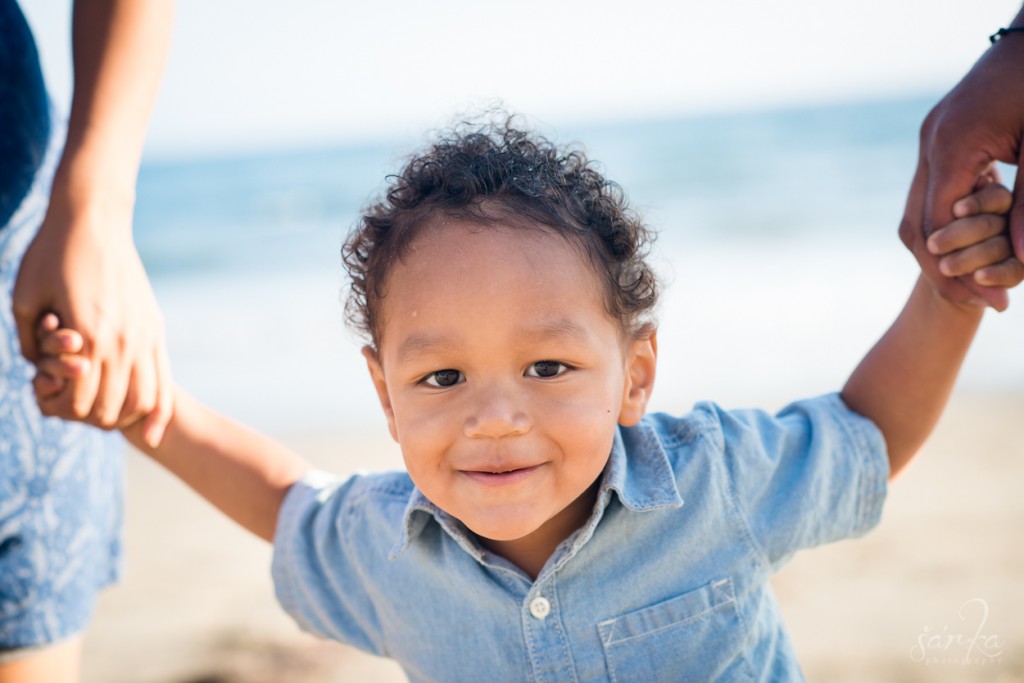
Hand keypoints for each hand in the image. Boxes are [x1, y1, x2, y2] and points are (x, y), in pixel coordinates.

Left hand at [12, 187, 171, 444]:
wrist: (94, 220)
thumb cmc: (51, 255)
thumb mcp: (23, 299)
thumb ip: (29, 343)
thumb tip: (40, 371)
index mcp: (88, 335)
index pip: (81, 399)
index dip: (64, 411)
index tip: (51, 403)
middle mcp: (122, 340)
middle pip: (112, 405)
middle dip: (92, 419)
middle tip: (74, 414)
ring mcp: (144, 335)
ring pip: (144, 397)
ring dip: (127, 418)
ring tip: (113, 426)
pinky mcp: (155, 327)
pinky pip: (163, 379)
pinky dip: (160, 409)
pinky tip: (154, 430)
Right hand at [899, 30, 1023, 310]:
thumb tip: (1023, 259)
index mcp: (953, 147)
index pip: (940, 227)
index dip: (962, 271)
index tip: (995, 302)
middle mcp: (931, 143)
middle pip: (917, 225)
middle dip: (945, 269)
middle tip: (981, 302)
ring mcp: (931, 137)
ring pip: (918, 210)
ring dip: (942, 247)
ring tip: (975, 278)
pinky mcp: (940, 133)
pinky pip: (931, 189)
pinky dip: (946, 221)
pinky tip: (975, 238)